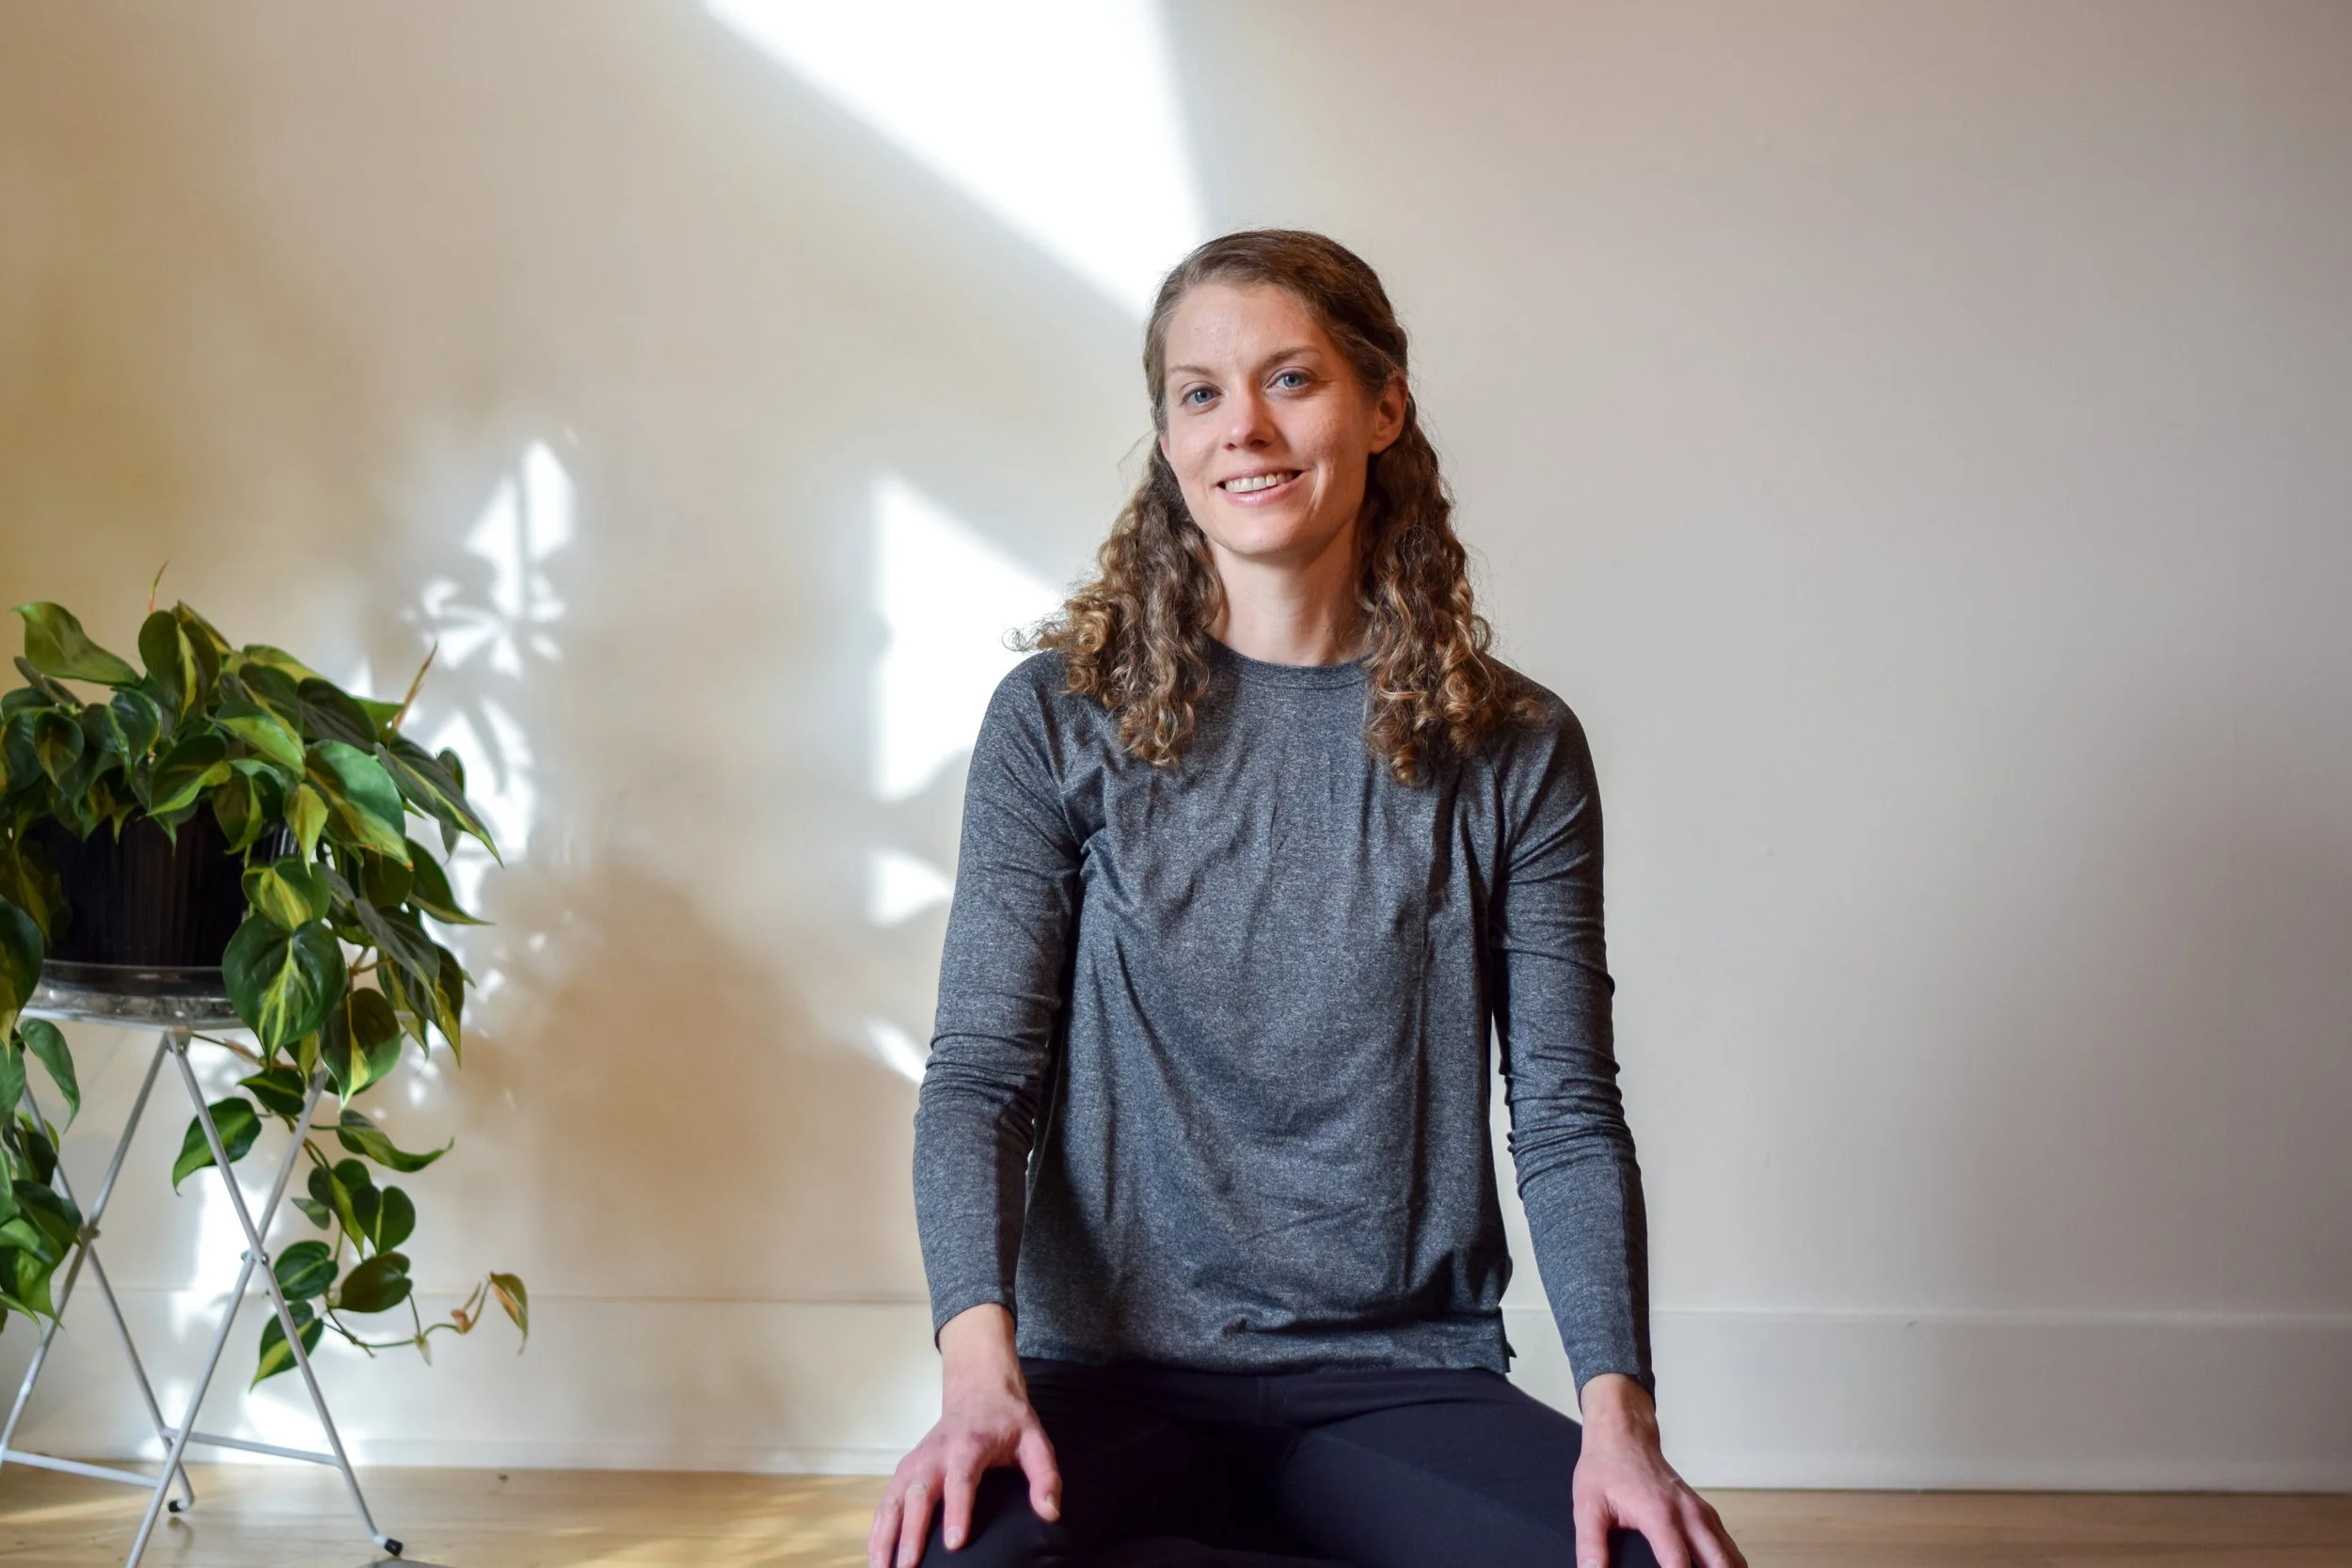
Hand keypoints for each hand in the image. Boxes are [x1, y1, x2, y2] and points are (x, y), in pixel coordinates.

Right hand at [868, 1305, 1061, 1567]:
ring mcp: (915, 1462)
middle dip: (911, 1533)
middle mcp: (935, 1454)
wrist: (977, 1390)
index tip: (955, 1544)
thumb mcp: (1035, 1440)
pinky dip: (877, 1529)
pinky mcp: (904, 1470)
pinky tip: (875, 1556)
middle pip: (919, 1495)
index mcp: (969, 1445)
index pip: (961, 1481)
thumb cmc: (1007, 1420)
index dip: (957, 1512)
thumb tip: (1049, 1513)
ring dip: (884, 1535)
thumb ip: (1045, 1476)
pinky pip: (885, 1502)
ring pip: (893, 1500)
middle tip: (909, 1567)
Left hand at [1571, 1374, 1744, 1567]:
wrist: (1624, 1435)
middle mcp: (1688, 1514)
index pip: (1680, 1565)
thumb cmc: (1606, 1467)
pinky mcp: (1705, 1513)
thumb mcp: (1587, 1506)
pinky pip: (1728, 1545)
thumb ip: (1590, 1545)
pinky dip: (1728, 1563)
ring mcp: (1701, 1513)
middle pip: (1721, 1564)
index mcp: (1660, 1515)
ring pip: (1732, 1556)